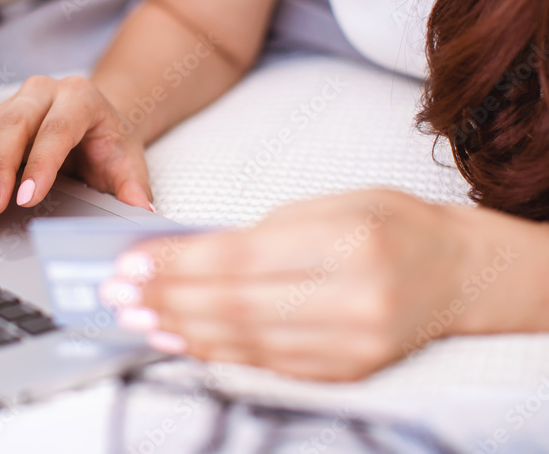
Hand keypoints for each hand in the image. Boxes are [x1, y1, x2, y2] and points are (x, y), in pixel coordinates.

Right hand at [0, 75, 153, 215]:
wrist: (98, 119)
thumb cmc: (109, 143)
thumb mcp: (128, 163)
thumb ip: (133, 189)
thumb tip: (142, 214)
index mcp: (82, 98)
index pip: (57, 130)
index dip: (41, 163)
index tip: (28, 196)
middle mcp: (45, 92)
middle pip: (15, 126)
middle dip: (0, 167)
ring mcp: (17, 100)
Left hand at [102, 190, 472, 380]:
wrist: (458, 275)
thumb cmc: (391, 226)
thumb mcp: (330, 205)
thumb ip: (262, 231)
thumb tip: (188, 256)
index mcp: (348, 243)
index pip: (240, 259)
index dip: (178, 264)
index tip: (132, 263)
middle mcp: (353, 300)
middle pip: (235, 305)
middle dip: (166, 299)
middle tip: (118, 294)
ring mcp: (352, 345)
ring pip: (245, 341)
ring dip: (182, 329)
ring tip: (138, 318)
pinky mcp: (346, 371)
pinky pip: (266, 364)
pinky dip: (218, 351)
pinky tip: (183, 338)